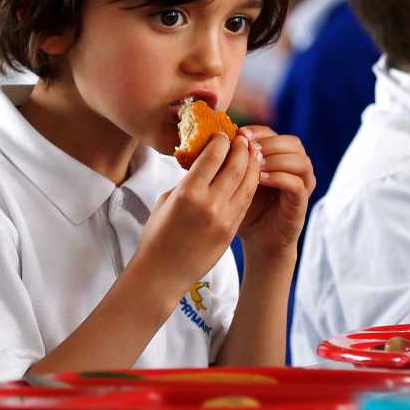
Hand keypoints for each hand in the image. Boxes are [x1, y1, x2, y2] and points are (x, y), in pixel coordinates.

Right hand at [138, 133, 259, 289]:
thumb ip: (187, 181)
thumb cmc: (157, 236)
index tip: (223, 134)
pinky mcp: (231, 231)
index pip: (214, 156)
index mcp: (188, 193)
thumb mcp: (166, 200)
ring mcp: (224, 219)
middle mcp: (210, 204)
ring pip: (247, 183)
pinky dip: (251, 184)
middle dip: (242, 148)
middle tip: (243, 138)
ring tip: (252, 152)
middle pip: (236, 166)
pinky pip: (246, 201)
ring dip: (252, 164)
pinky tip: (251, 175)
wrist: (162, 275)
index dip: (221, 141)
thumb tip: (202, 165)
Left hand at [235, 125, 314, 259]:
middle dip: (269, 143)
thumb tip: (211, 140)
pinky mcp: (301, 203)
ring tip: (254, 164)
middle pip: (293, 142)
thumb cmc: (243, 207)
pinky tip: (260, 179)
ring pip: (301, 161)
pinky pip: (297, 184)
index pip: (275, 134)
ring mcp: (302, 185)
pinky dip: (280, 178)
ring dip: (276, 159)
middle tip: (248, 148)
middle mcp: (295, 168)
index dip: (258, 131)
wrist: (256, 239)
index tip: (239, 134)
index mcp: (279, 158)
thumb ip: (230, 161)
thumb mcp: (235, 181)